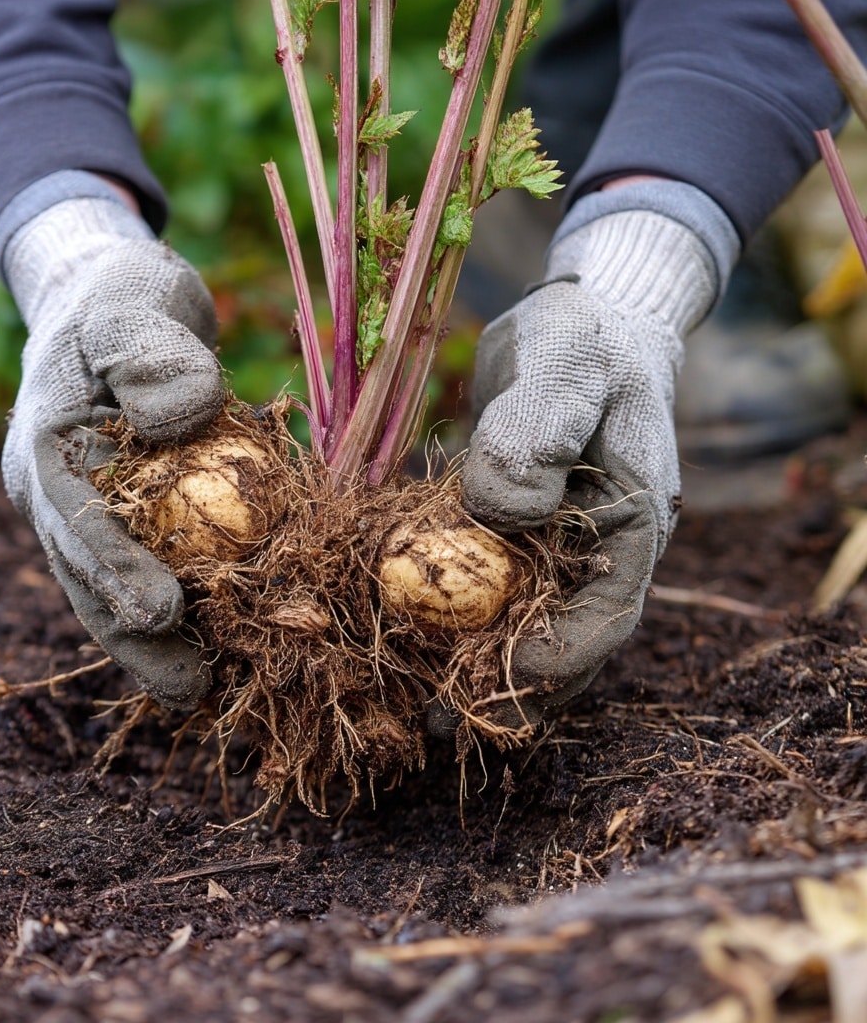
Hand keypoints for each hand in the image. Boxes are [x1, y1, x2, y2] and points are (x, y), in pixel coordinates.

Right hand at [1, 194, 224, 708]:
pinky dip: (181, 606)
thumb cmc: (122, 297)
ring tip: (204, 692)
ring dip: (157, 641)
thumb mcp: (133, 302)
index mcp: (44, 446)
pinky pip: (150, 567)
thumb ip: (150, 350)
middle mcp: (56, 492)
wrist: (117, 301)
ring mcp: (88, 509)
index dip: (116, 571)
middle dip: (136, 635)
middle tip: (189, 689)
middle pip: (88, 576)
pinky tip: (220, 643)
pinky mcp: (130, 514)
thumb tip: (182, 416)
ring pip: (115, 586)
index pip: (74, 521)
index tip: (164, 614)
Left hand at [457, 184, 734, 725]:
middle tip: (440, 722)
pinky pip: (492, 591)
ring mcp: (561, 544)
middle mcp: (600, 545)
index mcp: (633, 516)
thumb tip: (505, 512)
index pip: (608, 610)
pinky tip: (413, 644)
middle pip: (565, 638)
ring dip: (478, 668)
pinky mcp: (519, 532)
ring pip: (526, 625)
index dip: (560, 656)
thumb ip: (538, 430)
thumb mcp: (568, 365)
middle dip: (509, 686)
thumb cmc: (584, 340)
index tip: (505, 682)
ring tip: (419, 708)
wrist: (580, 324)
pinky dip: (458, 623)